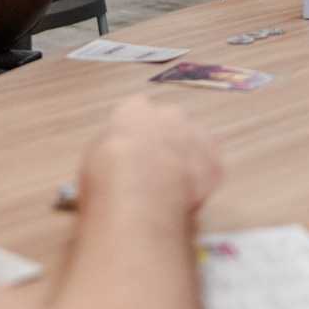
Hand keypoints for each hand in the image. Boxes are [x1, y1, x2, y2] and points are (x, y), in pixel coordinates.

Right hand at [81, 96, 222, 216]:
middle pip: (172, 121)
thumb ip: (112, 150)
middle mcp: (168, 115)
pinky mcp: (214, 162)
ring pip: (195, 142)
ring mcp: (195, 135)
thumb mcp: (94, 158)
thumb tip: (117, 162)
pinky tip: (189, 198)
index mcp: (134, 110)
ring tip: (173, 186)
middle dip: (167, 139)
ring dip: (187, 158)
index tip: (134, 149)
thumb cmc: (107, 175)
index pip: (137, 110)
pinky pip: (211, 168)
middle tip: (155, 167)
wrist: (139, 190)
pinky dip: (203, 180)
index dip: (137, 132)